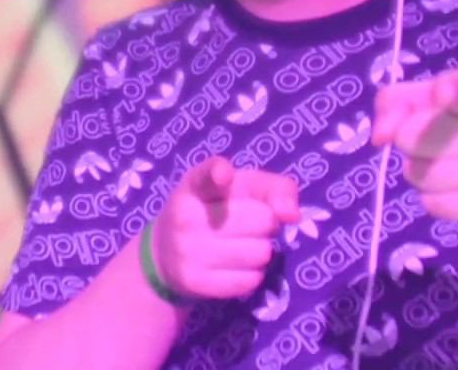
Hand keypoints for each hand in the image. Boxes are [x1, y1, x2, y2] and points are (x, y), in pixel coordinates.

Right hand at [151, 156, 299, 299]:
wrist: (164, 254)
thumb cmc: (214, 209)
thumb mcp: (240, 187)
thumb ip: (274, 188)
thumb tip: (293, 215)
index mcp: (195, 185)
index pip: (206, 175)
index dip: (219, 173)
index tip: (224, 176)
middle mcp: (187, 216)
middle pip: (263, 220)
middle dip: (265, 222)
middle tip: (247, 223)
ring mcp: (189, 251)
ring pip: (261, 252)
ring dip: (261, 249)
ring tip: (240, 243)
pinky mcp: (196, 282)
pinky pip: (251, 280)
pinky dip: (251, 273)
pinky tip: (233, 264)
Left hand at [372, 69, 457, 239]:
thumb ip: (410, 98)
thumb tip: (377, 136)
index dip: (453, 90)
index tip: (443, 92)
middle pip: (412, 137)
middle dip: (409, 137)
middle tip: (437, 137)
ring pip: (415, 172)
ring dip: (420, 167)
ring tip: (451, 160)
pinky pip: (429, 202)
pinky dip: (433, 195)